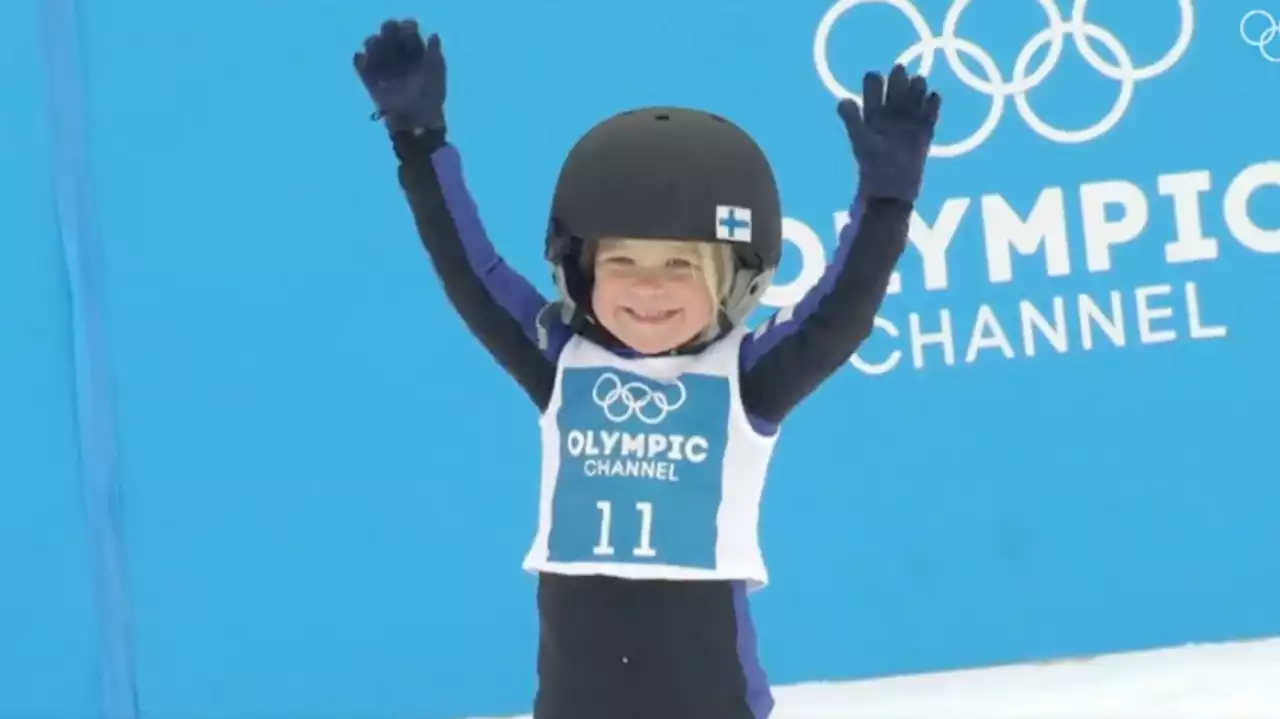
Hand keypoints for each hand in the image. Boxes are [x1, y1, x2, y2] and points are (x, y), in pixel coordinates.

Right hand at [353, 19, 445, 133]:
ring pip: (373, 46)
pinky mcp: (370, 81)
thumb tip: (433, 36)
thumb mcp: (436, 77)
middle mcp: (400, 59)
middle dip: (388, 32)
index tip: (407, 29)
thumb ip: (435, 56)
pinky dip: (360, 60)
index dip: (407, 28)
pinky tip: (365, 62)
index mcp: (417, 55)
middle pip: (389, 35)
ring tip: (377, 50)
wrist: (416, 126)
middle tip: (390, 36)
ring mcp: (384, 69)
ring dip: (373, 43)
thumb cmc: (430, 101)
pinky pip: (360, 63)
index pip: (408, 33)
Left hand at [836, 64, 940, 203]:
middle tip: (901, 82)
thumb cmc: (872, 161)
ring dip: (918, 86)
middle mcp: (890, 110)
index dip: (875, 79)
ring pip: (916, 90)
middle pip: (897, 81)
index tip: (878, 85)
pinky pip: (932, 106)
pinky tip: (929, 104)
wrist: (892, 185)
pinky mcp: (925, 127)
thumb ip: (851, 118)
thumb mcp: (859, 138)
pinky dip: (933, 101)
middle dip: (900, 77)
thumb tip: (844, 100)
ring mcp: (909, 118)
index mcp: (872, 110)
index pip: (873, 82)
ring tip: (917, 92)